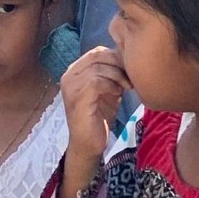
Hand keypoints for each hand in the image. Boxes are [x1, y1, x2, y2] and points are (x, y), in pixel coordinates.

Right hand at [59, 46, 130, 174]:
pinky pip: (96, 82)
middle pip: (96, 56)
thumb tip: (127, 57)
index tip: (129, 69)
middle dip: (117, 64)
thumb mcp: (107, 89)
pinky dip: (110, 85)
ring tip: (126, 87)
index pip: (96, 52)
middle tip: (130, 77)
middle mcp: (69, 75)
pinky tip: (118, 94)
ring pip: (97, 68)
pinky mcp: (77, 99)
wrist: (88, 145)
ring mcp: (71, 87)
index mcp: (74, 71)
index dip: (115, 56)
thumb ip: (111, 73)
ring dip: (116, 76)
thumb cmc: (99, 117)